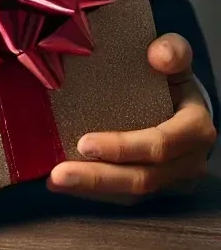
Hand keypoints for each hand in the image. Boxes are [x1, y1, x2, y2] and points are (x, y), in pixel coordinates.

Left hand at [47, 33, 216, 202]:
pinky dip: (94, 192)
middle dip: (98, 177)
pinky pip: (124, 197)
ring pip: (132, 192)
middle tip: (59, 174)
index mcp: (194, 129)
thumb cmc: (172, 79)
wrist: (185, 103)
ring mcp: (173, 180)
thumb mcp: (176, 59)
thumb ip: (173, 52)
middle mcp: (188, 162)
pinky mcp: (156, 188)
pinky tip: (64, 185)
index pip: (160, 144)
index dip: (123, 147)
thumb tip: (158, 55)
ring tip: (55, 182)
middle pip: (143, 177)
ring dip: (91, 189)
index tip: (84, 143)